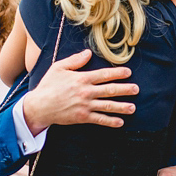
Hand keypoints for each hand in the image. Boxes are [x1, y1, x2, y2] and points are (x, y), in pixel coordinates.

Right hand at [23, 49, 137, 133]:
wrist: (39, 106)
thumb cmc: (49, 86)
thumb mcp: (59, 68)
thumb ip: (75, 60)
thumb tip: (88, 53)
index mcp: (82, 78)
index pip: (104, 75)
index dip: (117, 73)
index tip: (128, 72)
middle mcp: (86, 92)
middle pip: (110, 90)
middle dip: (125, 89)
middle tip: (136, 89)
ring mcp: (85, 105)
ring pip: (107, 106)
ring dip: (122, 107)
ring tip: (133, 108)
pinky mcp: (82, 117)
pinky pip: (99, 119)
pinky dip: (110, 121)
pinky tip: (120, 122)